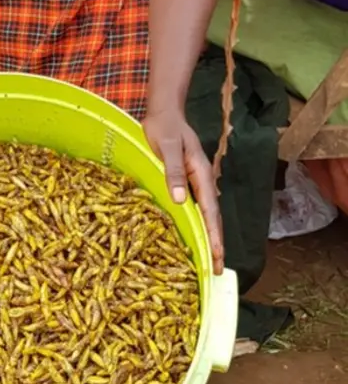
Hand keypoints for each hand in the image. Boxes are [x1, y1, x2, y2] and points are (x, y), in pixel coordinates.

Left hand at [143, 110, 223, 274]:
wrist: (165, 112)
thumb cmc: (165, 127)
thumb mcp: (167, 146)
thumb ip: (173, 171)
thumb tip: (180, 200)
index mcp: (200, 174)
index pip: (210, 211)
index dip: (214, 236)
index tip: (218, 258)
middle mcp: (202, 181)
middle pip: (213, 217)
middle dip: (216, 244)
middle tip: (217, 271)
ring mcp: (195, 182)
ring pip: (206, 214)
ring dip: (209, 237)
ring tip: (210, 261)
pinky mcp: (187, 181)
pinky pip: (196, 207)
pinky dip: (199, 224)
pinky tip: (194, 236)